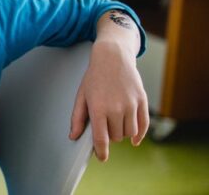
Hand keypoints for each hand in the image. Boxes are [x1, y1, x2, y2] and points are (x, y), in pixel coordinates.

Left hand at [69, 40, 148, 161]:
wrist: (113, 57)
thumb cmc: (94, 77)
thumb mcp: (81, 96)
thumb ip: (77, 118)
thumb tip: (73, 136)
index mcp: (98, 108)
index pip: (101, 139)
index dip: (101, 152)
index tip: (102, 158)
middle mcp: (116, 108)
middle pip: (115, 137)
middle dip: (109, 135)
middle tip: (104, 124)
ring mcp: (131, 104)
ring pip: (129, 133)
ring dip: (122, 132)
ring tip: (115, 121)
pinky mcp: (142, 101)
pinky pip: (143, 125)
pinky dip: (139, 134)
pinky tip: (134, 138)